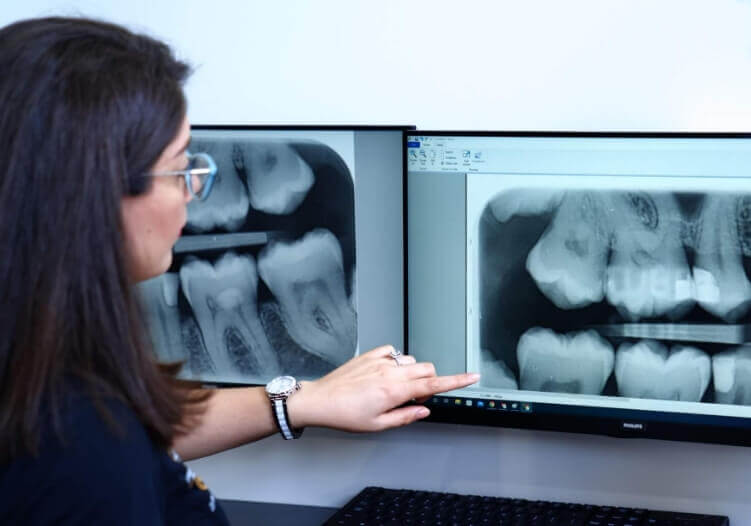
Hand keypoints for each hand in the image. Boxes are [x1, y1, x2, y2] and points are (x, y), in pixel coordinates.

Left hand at [286, 345, 479, 431]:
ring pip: (412, 360)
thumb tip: (424, 409)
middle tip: (414, 397)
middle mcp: (390, 371)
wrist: (319, 400)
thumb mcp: (378, 425)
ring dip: (412, 372)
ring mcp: (380, 360)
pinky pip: (394, 351)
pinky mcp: (370, 354)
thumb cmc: (344, 414)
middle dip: (429, 381)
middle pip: (427, 368)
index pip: (434, 384)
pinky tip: (385, 372)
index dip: (457, 381)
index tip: (472, 376)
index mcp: (395, 391)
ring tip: (395, 387)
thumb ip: (406, 416)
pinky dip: (396, 361)